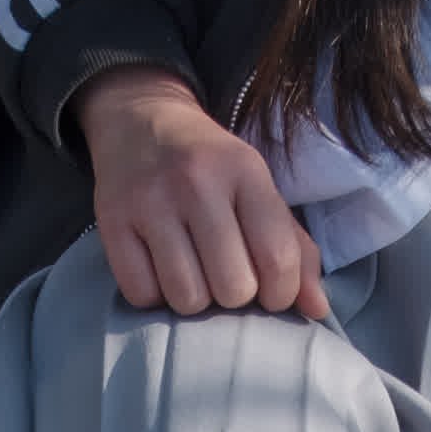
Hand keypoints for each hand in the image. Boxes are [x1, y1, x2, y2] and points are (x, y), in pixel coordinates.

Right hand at [72, 64, 331, 324]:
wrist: (141, 121)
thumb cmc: (211, 169)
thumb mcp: (258, 191)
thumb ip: (294, 249)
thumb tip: (317, 310)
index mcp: (244, 171)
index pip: (277, 259)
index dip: (279, 295)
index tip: (268, 291)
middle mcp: (197, 182)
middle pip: (233, 288)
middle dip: (234, 297)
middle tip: (224, 277)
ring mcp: (151, 201)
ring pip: (187, 298)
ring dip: (194, 300)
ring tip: (193, 274)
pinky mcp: (113, 222)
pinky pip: (143, 295)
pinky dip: (154, 295)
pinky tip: (159, 270)